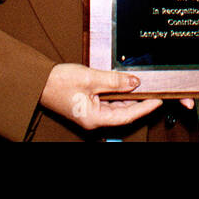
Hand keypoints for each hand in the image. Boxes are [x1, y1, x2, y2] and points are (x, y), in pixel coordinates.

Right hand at [39, 63, 161, 129]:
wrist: (40, 81)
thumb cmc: (59, 83)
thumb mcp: (91, 78)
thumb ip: (114, 80)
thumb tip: (134, 83)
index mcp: (95, 118)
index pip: (127, 115)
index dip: (145, 108)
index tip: (158, 100)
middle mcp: (94, 119)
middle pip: (124, 112)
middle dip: (139, 101)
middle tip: (154, 89)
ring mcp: (92, 114)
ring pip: (117, 107)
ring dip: (129, 97)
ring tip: (142, 85)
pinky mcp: (89, 106)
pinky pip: (109, 102)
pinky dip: (118, 94)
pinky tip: (125, 85)